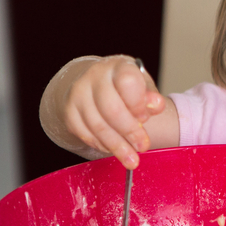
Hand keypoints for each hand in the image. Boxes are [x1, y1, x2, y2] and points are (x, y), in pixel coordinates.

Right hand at [48, 55, 166, 168]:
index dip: (138, 104)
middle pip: (111, 109)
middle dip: (130, 132)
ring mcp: (78, 94)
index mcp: (117, 67)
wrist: (96, 83)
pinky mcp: (69, 112)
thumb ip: (151, 97)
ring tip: (131, 159)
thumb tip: (156, 104)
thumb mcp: (143, 86)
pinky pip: (85, 135)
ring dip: (117, 146)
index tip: (145, 118)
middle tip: (143, 147)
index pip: (127, 82)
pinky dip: (102, 146)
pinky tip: (114, 150)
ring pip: (98, 126)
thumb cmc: (125, 86)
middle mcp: (94, 77)